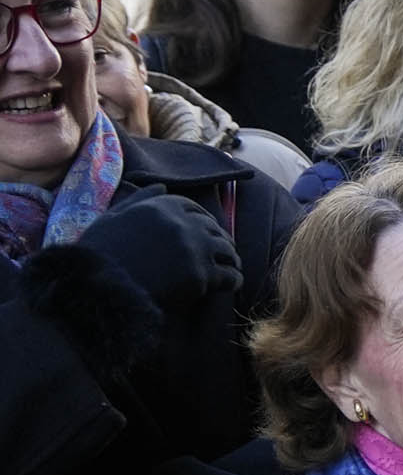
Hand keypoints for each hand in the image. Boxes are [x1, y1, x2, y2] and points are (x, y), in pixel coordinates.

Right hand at [71, 194, 239, 313]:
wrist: (96, 290)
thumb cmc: (98, 255)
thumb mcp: (112, 218)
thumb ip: (139, 200)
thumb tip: (161, 185)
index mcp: (161, 206)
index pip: (194, 208)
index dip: (202, 220)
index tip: (205, 232)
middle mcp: (182, 223)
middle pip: (213, 228)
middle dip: (219, 240)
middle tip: (222, 252)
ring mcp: (194, 248)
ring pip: (226, 250)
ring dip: (230, 258)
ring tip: (231, 267)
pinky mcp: (201, 275)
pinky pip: (230, 275)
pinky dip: (234, 280)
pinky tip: (232, 284)